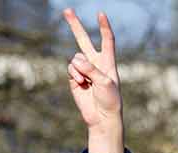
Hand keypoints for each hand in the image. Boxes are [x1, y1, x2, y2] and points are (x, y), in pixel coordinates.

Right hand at [63, 9, 123, 152]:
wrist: (102, 117)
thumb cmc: (110, 100)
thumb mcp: (105, 82)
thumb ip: (91, 69)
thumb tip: (75, 60)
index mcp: (108, 61)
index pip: (106, 40)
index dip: (104, 27)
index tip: (101, 14)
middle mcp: (95, 62)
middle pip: (83, 40)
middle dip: (75, 25)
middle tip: (67, 10)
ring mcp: (84, 69)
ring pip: (75, 58)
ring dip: (79, 68)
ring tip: (87, 81)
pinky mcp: (74, 77)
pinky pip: (70, 68)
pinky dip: (74, 74)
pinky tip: (81, 83)